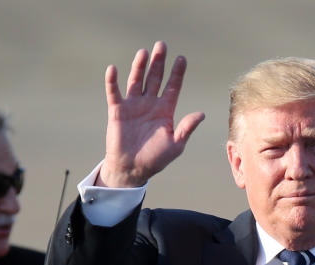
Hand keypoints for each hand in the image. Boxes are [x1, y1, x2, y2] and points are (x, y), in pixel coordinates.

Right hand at [98, 41, 205, 187]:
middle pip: (155, 78)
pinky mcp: (117, 110)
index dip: (177, 73)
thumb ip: (186, 128)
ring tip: (144, 52)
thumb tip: (201, 114)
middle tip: (162, 45)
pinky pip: (114, 92)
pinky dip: (112, 81)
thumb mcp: (175, 145)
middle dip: (159, 62)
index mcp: (165, 110)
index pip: (172, 87)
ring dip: (139, 67)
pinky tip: (114, 69)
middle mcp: (149, 104)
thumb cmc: (155, 159)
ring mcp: (133, 105)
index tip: (182, 58)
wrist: (132, 169)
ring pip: (136, 80)